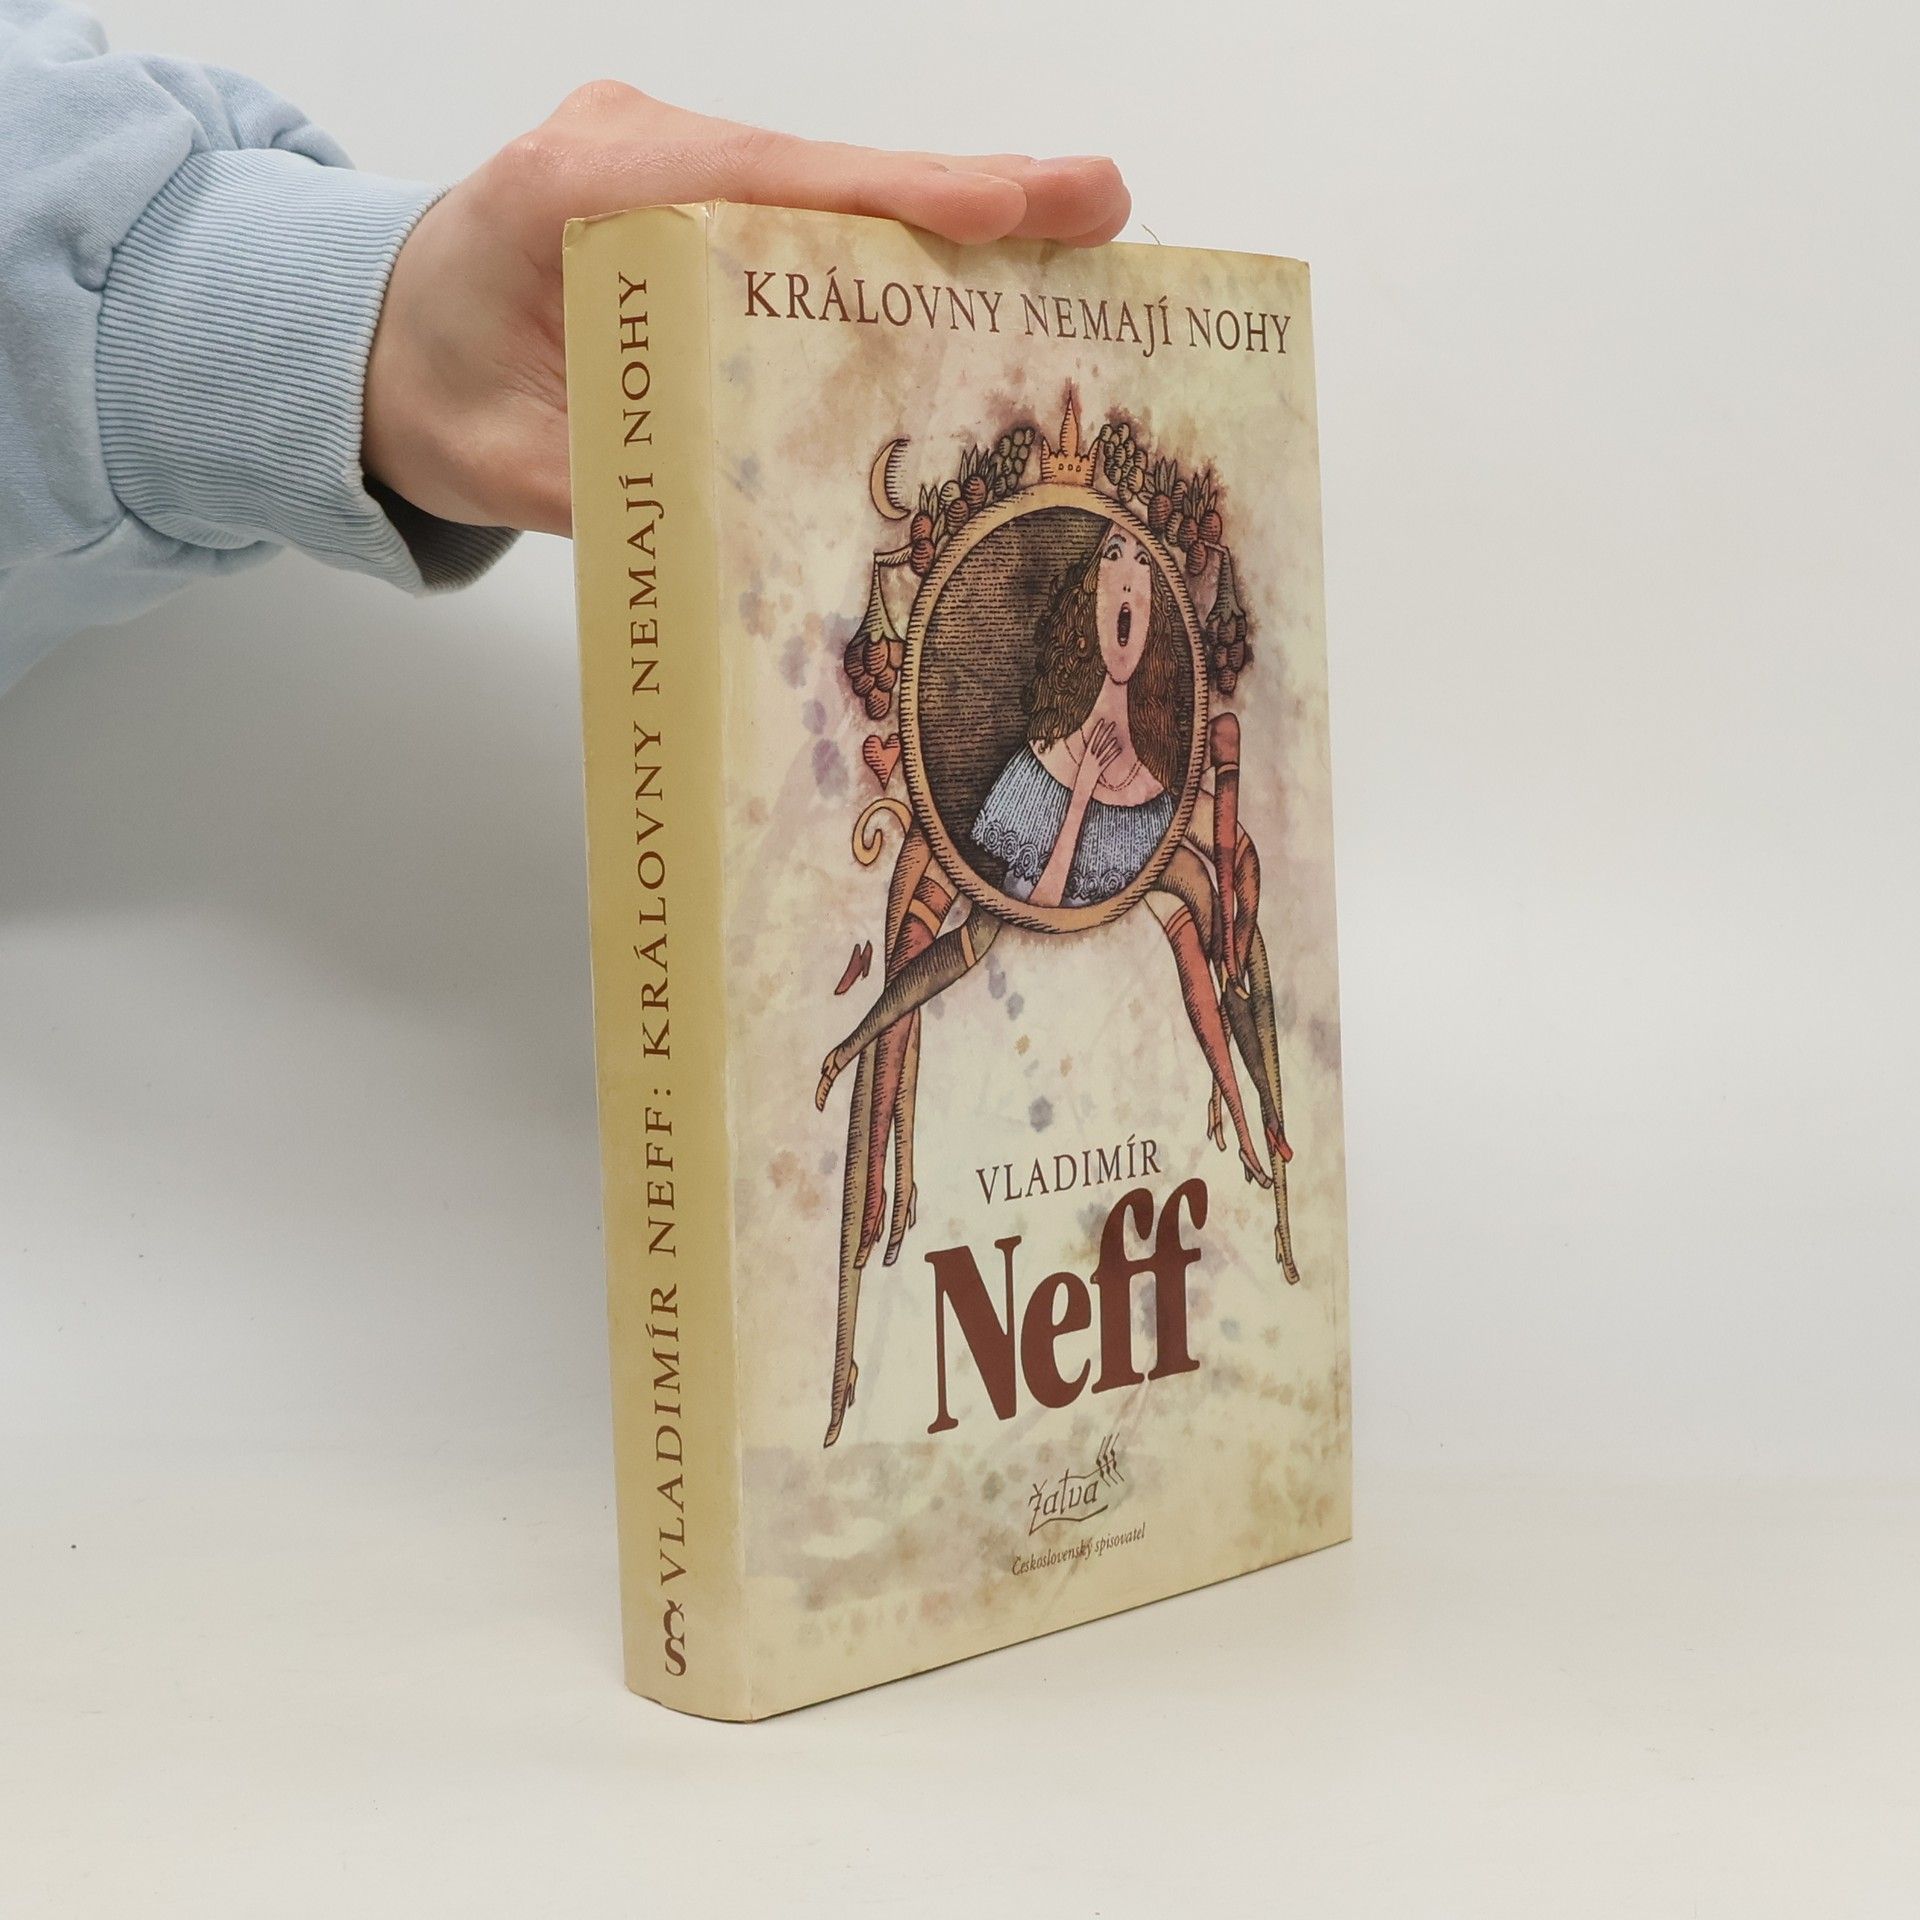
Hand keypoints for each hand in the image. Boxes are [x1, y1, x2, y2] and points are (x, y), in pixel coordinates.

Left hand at [362, 84, 1130, 533]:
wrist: (366, 340)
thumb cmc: (423, 389)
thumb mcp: (499, 461)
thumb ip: (614, 488)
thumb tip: (746, 536)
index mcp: (572, 190)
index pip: (757, 182)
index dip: (894, 198)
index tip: (1011, 208)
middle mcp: (631, 147)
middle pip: (822, 169)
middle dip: (963, 195)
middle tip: (1099, 207)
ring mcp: (666, 159)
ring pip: (826, 184)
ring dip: (948, 218)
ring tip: (1073, 239)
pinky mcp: (694, 194)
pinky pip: (808, 209)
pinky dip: (896, 240)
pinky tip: (986, 269)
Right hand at [1075, 719, 1121, 792]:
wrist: (1079, 790)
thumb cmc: (1081, 779)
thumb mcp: (1082, 765)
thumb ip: (1087, 757)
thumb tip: (1089, 754)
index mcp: (1085, 755)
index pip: (1092, 738)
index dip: (1097, 729)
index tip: (1102, 720)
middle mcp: (1090, 758)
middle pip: (1099, 742)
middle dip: (1106, 732)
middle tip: (1113, 723)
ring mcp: (1094, 764)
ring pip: (1103, 751)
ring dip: (1110, 743)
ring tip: (1116, 736)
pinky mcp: (1099, 771)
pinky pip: (1107, 761)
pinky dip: (1113, 755)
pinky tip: (1119, 749)